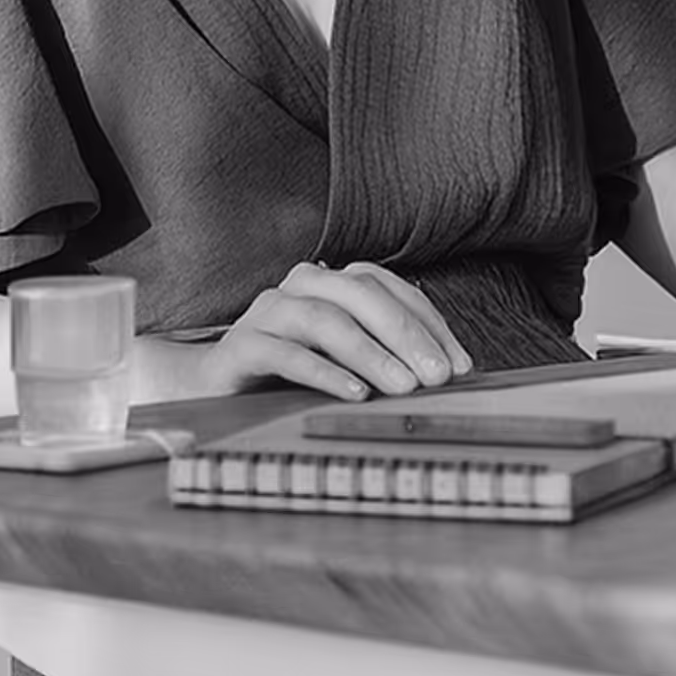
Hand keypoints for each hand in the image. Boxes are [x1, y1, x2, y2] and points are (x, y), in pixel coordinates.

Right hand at [192, 261, 476, 400]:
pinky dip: (324, 372)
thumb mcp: (348, 361)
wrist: (214, 387)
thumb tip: (449, 378)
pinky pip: (285, 353)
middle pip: (361, 295)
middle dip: (406, 335)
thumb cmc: (292, 373)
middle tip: (438, 376)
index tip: (461, 366)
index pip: (392, 290)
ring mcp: (268, 312)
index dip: (431, 325)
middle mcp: (302, 286)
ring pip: (326, 320)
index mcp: (333, 282)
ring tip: (404, 387)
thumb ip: (388, 358)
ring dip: (371, 355)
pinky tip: (354, 393)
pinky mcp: (241, 345)